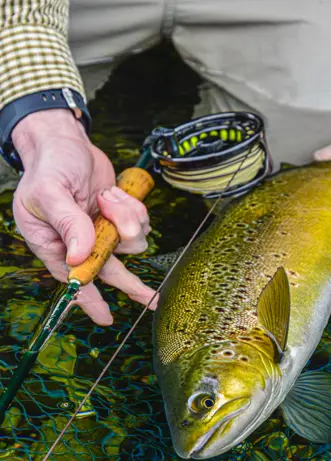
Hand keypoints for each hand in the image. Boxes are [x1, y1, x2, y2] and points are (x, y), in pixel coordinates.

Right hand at [12, 109, 156, 324]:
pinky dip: (132, 207)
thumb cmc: (49, 166)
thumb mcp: (50, 193)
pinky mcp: (116, 216)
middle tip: (152, 299)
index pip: (73, 278)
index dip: (89, 300)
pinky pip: (137, 223)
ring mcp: (100, 229)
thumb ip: (68, 223)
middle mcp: (78, 241)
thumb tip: (80, 256)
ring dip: (125, 219)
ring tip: (109, 197)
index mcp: (53, 243)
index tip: (105, 318)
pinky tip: (116, 193)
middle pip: (109, 270)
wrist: (64, 141)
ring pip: (128, 242)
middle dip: (131, 283)